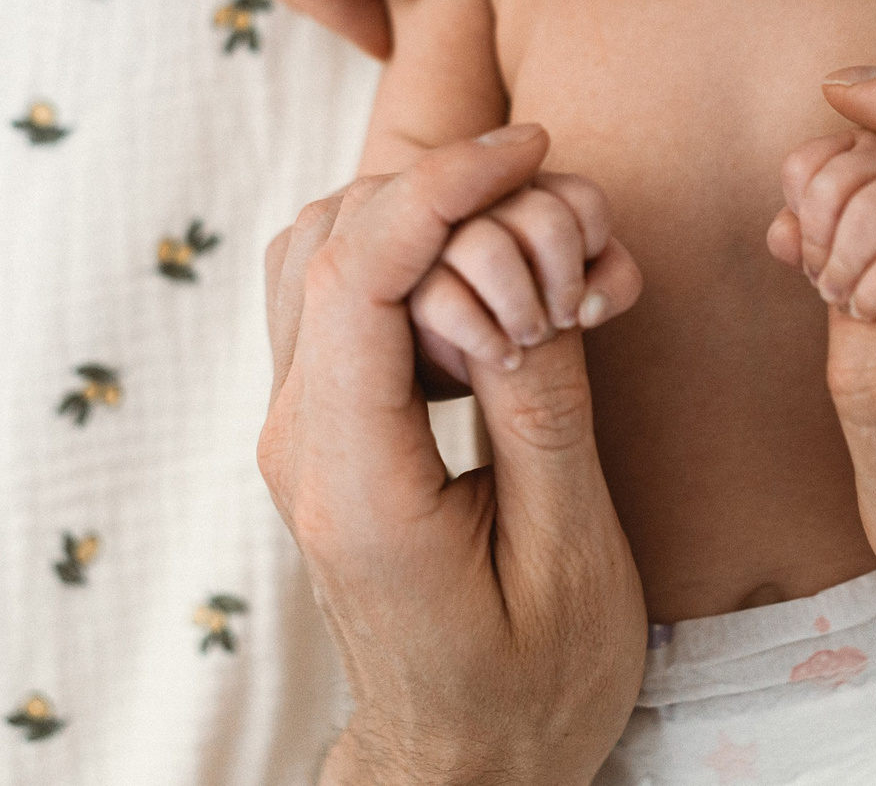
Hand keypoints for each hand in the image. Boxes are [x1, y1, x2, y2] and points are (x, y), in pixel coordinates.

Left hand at [258, 125, 646, 784]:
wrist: (462, 762)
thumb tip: (530, 282)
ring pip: (324, 249)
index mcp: (355, 483)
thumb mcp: (571, 558)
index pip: (355, 275)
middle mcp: (301, 442)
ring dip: (433, 222)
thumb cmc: (531, 685)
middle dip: (454, 202)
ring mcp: (302, 430)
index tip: (532, 151)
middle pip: (332, 238)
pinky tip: (511, 296)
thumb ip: (544, 411)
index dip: (441, 186)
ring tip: (548, 261)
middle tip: (574, 244)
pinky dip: (423, 259)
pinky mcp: (326, 423)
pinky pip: (346, 294)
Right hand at [409, 167, 643, 392]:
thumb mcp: (581, 291)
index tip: (589, 280)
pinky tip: (504, 359)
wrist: (469, 352)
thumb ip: (609, 284)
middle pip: (543, 217)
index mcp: (528, 190)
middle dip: (565, 277)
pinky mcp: (411, 288)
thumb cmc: (535, 308)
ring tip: (531, 339)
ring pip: (487, 249)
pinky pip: (444, 302)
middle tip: (565, 320)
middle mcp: (483, 203)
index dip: (596, 241)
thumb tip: (590, 308)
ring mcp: (441, 242)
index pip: (580, 196)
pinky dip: (485, 337)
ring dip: (522, 304)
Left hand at [766, 128, 875, 353]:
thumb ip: (797, 235)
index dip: (797, 218)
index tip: (808, 255)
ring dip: (841, 270)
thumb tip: (782, 235)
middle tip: (821, 283)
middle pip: (831, 187)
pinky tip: (867, 309)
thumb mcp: (831, 247)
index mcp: (861, 146)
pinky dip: (872, 292)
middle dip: (816, 246)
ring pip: (867, 217)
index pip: (803, 165)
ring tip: (840, 298)